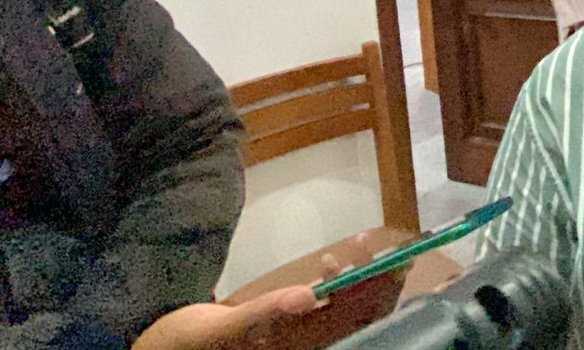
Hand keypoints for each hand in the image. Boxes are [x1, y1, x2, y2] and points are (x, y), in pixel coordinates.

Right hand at [134, 232, 408, 349]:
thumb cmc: (188, 344)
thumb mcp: (219, 329)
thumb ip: (262, 313)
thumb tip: (306, 296)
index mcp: (295, 348)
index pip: (354, 320)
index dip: (379, 290)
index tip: (394, 257)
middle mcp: (307, 347)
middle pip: (360, 316)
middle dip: (378, 281)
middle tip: (383, 245)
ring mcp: (301, 341)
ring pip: (348, 313)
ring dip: (361, 281)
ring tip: (357, 249)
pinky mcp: (291, 335)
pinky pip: (330, 312)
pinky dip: (340, 288)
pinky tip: (328, 269)